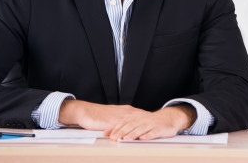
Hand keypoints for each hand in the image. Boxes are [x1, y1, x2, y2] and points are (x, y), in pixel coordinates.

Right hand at [59, 100, 196, 140]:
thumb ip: (121, 121)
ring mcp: (120, 116)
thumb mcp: (112, 117)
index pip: (142, 115)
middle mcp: (125, 112)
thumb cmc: (96, 116)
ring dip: (144, 128)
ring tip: (153, 134)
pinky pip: (126, 127)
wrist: (85, 112)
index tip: (159, 124)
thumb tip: (128, 126)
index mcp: (126, 111)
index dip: (151, 120)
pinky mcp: (114, 121)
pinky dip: (132, 131)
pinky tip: (138, 136)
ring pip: (136, 123)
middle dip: (152, 123)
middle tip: (162, 129)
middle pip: (142, 118)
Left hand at [104, 104, 196, 140]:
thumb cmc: (150, 122)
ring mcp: (151, 124)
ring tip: (126, 139)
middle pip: (130, 126)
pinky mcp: (159, 129)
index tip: (107, 135)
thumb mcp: (136, 122)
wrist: (168, 118)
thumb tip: (108, 133)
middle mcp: (142, 120)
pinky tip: (143, 138)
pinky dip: (148, 135)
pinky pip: (153, 132)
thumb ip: (123, 127)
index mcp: (135, 118)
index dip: (115, 128)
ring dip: (133, 134)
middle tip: (114, 138)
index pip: (123, 122)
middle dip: (122, 132)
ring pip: (140, 129)